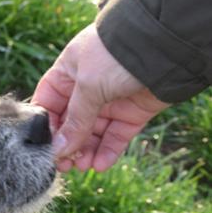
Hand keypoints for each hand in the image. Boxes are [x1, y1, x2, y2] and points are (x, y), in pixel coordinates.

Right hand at [32, 24, 168, 171]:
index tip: (45, 146)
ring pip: (93, 133)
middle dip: (67, 144)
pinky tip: (100, 164)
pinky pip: (115, 136)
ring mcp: (111, 100)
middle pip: (70, 122)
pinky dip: (108, 151)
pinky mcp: (132, 113)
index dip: (46, 125)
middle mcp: (88, 87)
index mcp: (69, 72)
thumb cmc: (117, 55)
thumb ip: (74, 120)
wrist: (165, 47)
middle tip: (64, 165)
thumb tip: (58, 150)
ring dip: (86, 151)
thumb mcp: (88, 85)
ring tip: (83, 166)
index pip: (49, 102)